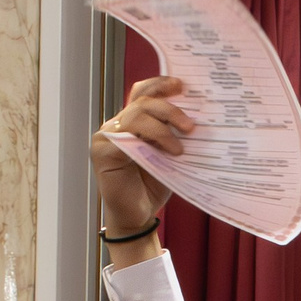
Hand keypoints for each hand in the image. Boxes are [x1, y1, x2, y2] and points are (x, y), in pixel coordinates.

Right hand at [91, 75, 192, 242]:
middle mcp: (118, 125)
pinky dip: (148, 142)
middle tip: (190, 126)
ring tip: (179, 147)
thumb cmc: (153, 186)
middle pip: (142, 102)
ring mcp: (107, 137)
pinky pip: (125, 138)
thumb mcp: (168, 155)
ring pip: (135, 116)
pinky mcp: (103, 151)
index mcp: (133, 121)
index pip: (143, 93)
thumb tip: (197, 118)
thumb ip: (173, 135)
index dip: (160, 85)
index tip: (181, 85)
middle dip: (169, 109)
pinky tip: (164, 154)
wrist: (138, 216)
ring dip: (161, 128)